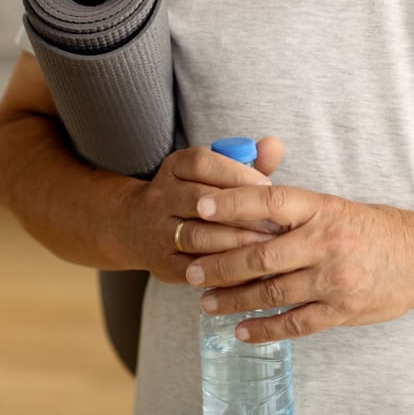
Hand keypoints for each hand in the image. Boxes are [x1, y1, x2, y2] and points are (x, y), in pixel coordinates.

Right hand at [123, 136, 284, 283]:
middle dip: (242, 212)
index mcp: (175, 167)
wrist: (137, 226)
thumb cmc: (192, 194)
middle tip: (276, 222)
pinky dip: (223, 269)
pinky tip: (248, 269)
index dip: (236, 174)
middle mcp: (161, 196)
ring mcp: (158, 231)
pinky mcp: (162, 263)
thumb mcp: (211, 171)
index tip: (267, 186)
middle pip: (201, 200)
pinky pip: (194, 268)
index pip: (201, 163)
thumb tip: (275, 144)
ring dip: (236, 242)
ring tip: (267, 246)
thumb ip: (246, 160)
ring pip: (197, 236)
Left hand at [184, 184, 413, 340]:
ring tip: (205, 300)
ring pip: (272, 291)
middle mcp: (326, 242)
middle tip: (189, 266)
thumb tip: (247, 205)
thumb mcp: (337, 205)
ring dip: (233, 298)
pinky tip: (240, 330)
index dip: (233, 202)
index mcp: (323, 208)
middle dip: (220, 261)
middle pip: (261, 252)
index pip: (269, 201)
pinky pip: (295, 323)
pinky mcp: (342, 311)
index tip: (202, 206)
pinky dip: (265, 329)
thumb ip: (297, 210)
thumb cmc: (374, 228)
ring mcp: (334, 279)